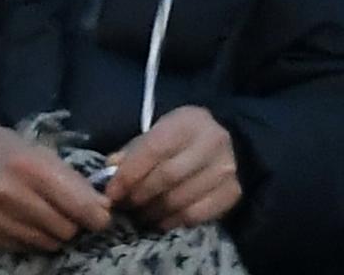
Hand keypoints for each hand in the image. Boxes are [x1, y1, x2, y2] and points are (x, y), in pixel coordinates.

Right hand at [0, 120, 111, 252]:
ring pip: (44, 242)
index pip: (76, 204)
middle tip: (74, 215)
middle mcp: (9, 196)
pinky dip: (31, 239)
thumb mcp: (38, 150)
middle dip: (75, 224)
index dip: (97, 215)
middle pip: (63, 228)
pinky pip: (21, 248)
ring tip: (50, 218)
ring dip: (54, 234)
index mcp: (29, 167)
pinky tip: (26, 223)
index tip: (103, 217)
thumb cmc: (1, 148)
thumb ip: (69, 178)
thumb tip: (100, 206)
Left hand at [106, 104, 241, 231]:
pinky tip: (162, 217)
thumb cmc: (180, 141)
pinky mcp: (232, 192)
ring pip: (180, 200)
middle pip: (168, 177)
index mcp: (189, 122)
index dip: (129, 174)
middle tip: (126, 205)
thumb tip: (111, 169)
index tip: (112, 193)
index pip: (154, 149)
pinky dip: (172, 221)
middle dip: (139, 195)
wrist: (224, 146)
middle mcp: (213, 141)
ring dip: (153, 212)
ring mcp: (226, 168)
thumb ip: (133, 151)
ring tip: (142, 212)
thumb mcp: (157, 134)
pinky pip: (195, 215)